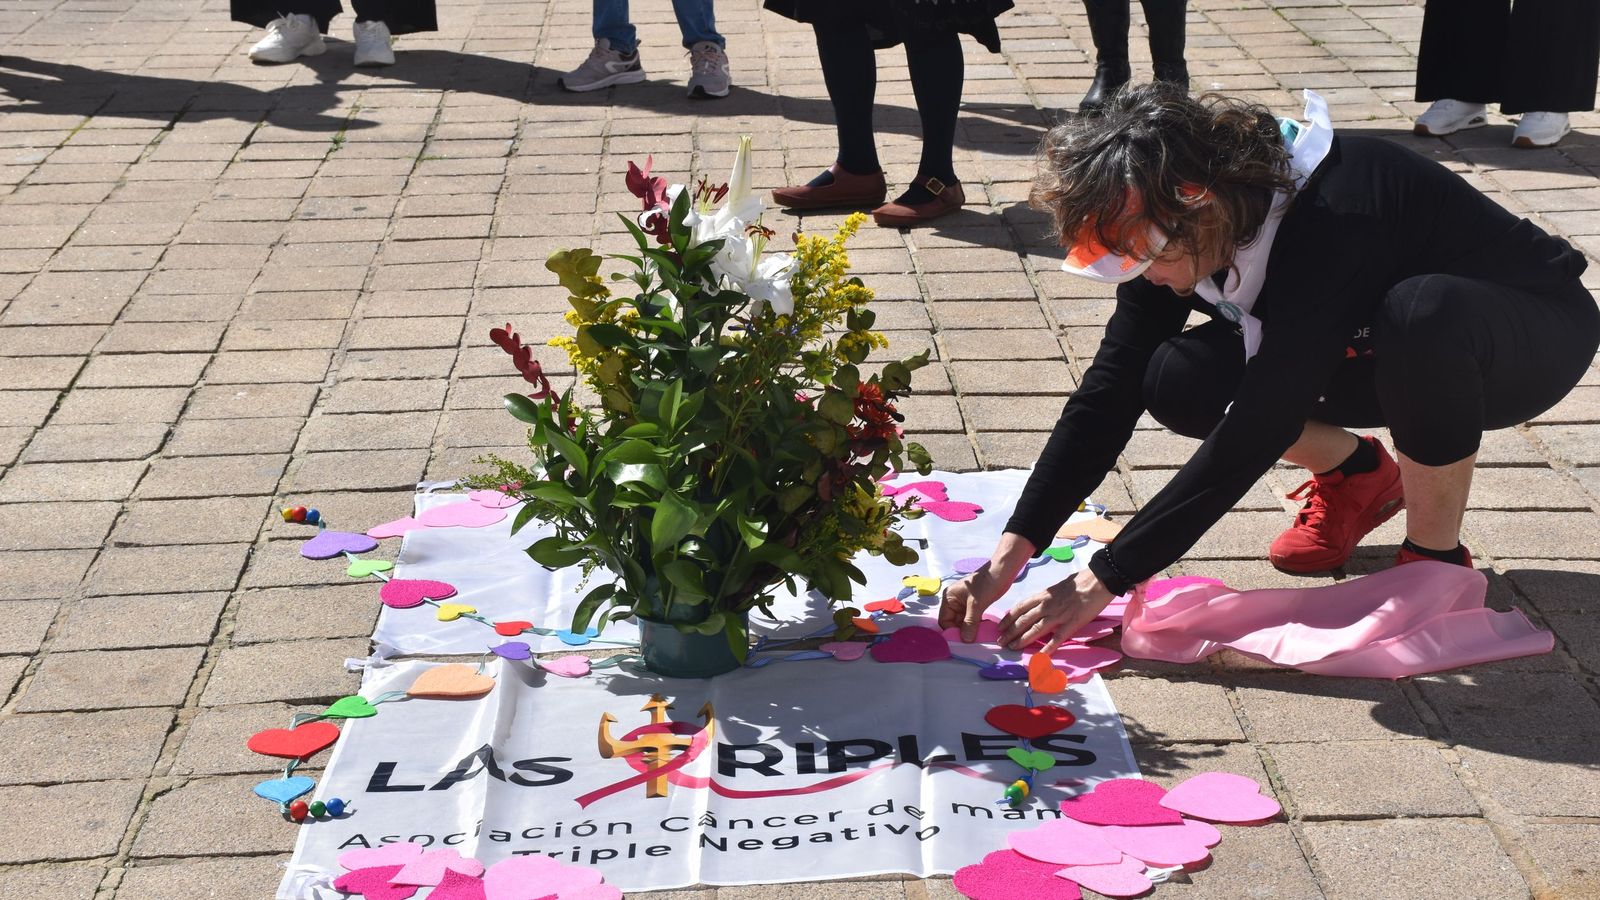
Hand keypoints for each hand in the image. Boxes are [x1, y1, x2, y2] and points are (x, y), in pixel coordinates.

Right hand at [938, 561, 1012, 642]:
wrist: (1002, 572)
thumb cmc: (986, 584)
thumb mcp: (976, 604)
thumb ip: (969, 622)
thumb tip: (965, 640)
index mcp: (949, 598)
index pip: (944, 620)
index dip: (952, 631)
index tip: (962, 641)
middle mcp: (953, 601)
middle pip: (953, 623)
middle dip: (962, 632)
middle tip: (972, 641)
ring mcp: (963, 604)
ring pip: (962, 622)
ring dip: (969, 630)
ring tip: (978, 637)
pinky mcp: (973, 605)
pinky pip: (970, 619)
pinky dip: (975, 625)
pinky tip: (982, 630)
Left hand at [996, 568, 1115, 652]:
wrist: (1098, 580)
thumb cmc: (1079, 582)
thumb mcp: (1057, 587)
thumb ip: (1047, 597)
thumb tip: (1040, 605)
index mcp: (1043, 595)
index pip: (1020, 607)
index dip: (1008, 618)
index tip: (1000, 626)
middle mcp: (1047, 605)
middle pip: (1024, 620)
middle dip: (1010, 632)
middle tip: (1000, 642)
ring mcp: (1059, 615)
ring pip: (1035, 630)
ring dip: (1022, 640)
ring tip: (1012, 648)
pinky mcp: (1072, 623)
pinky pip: (1057, 638)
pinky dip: (1047, 648)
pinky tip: (1039, 656)